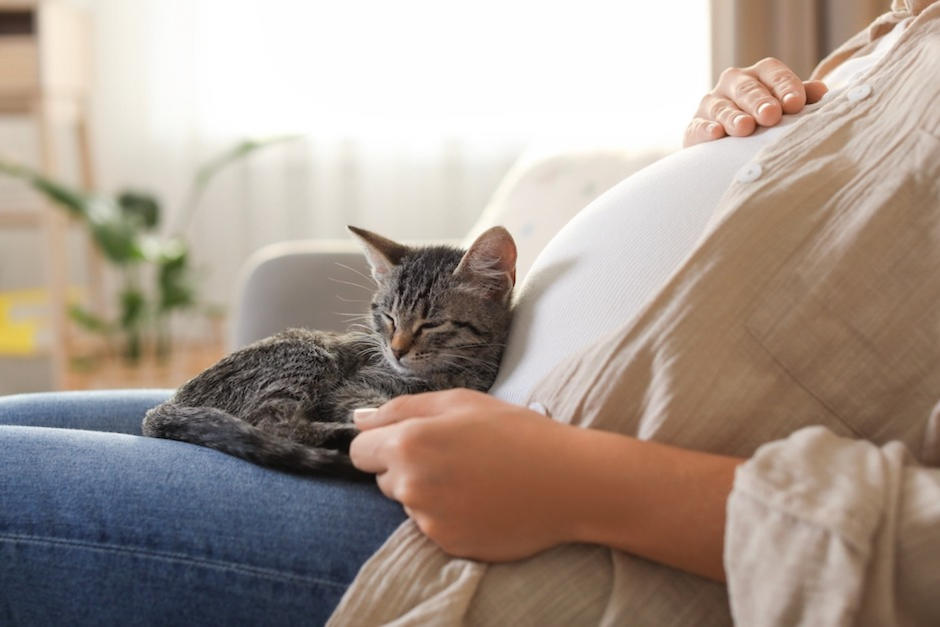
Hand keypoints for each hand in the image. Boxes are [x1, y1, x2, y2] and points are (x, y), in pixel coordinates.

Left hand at [349, 389, 574, 561]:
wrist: (568, 481)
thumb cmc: (516, 431)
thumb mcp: (460, 402)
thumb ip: (401, 409)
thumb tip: (359, 419)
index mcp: (408, 443)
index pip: (358, 452)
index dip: (382, 443)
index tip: (412, 441)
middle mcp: (411, 486)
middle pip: (384, 479)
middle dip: (408, 468)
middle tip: (455, 457)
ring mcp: (429, 521)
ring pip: (409, 503)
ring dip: (430, 493)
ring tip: (475, 479)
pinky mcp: (448, 545)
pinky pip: (433, 527)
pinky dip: (451, 516)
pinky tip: (483, 502)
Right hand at [683, 57, 827, 146]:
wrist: (725, 144)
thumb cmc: (763, 122)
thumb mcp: (783, 108)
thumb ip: (800, 98)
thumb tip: (822, 91)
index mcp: (759, 75)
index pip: (773, 73)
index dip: (785, 87)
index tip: (796, 104)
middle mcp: (733, 83)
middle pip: (747, 89)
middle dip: (760, 102)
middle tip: (771, 115)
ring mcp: (711, 103)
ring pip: (723, 107)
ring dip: (734, 117)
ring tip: (745, 128)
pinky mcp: (695, 125)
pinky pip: (699, 125)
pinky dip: (707, 129)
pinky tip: (716, 134)